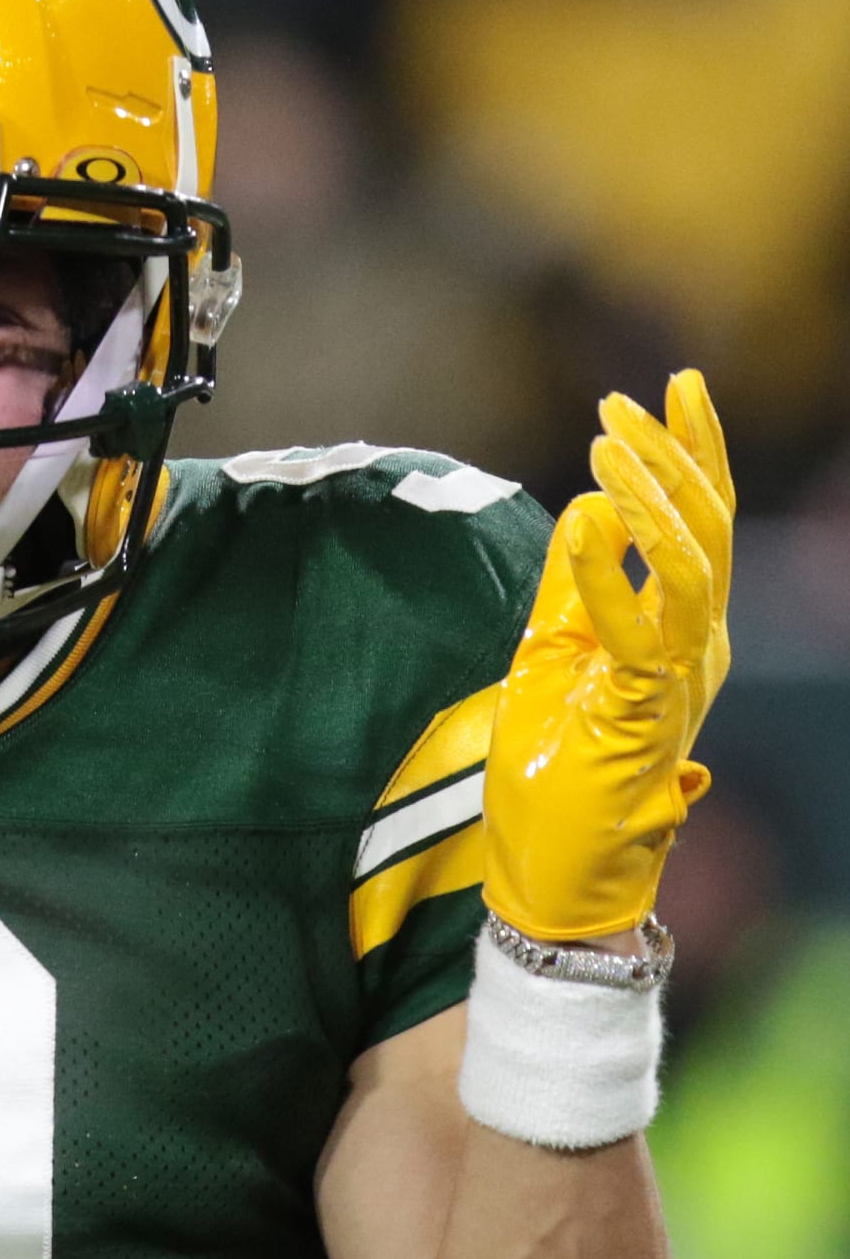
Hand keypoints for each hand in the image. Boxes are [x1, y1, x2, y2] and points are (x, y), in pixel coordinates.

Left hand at [483, 369, 732, 943]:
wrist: (552, 873)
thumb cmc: (555, 774)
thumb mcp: (549, 653)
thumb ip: (570, 585)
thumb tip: (580, 508)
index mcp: (680, 630)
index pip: (703, 522)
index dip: (695, 450)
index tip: (673, 385)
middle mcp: (697, 648)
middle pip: (709, 528)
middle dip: (669, 455)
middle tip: (617, 404)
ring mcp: (679, 681)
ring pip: (696, 566)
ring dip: (652, 499)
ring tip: (606, 449)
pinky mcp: (645, 714)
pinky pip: (642, 631)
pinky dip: (613, 573)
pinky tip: (587, 520)